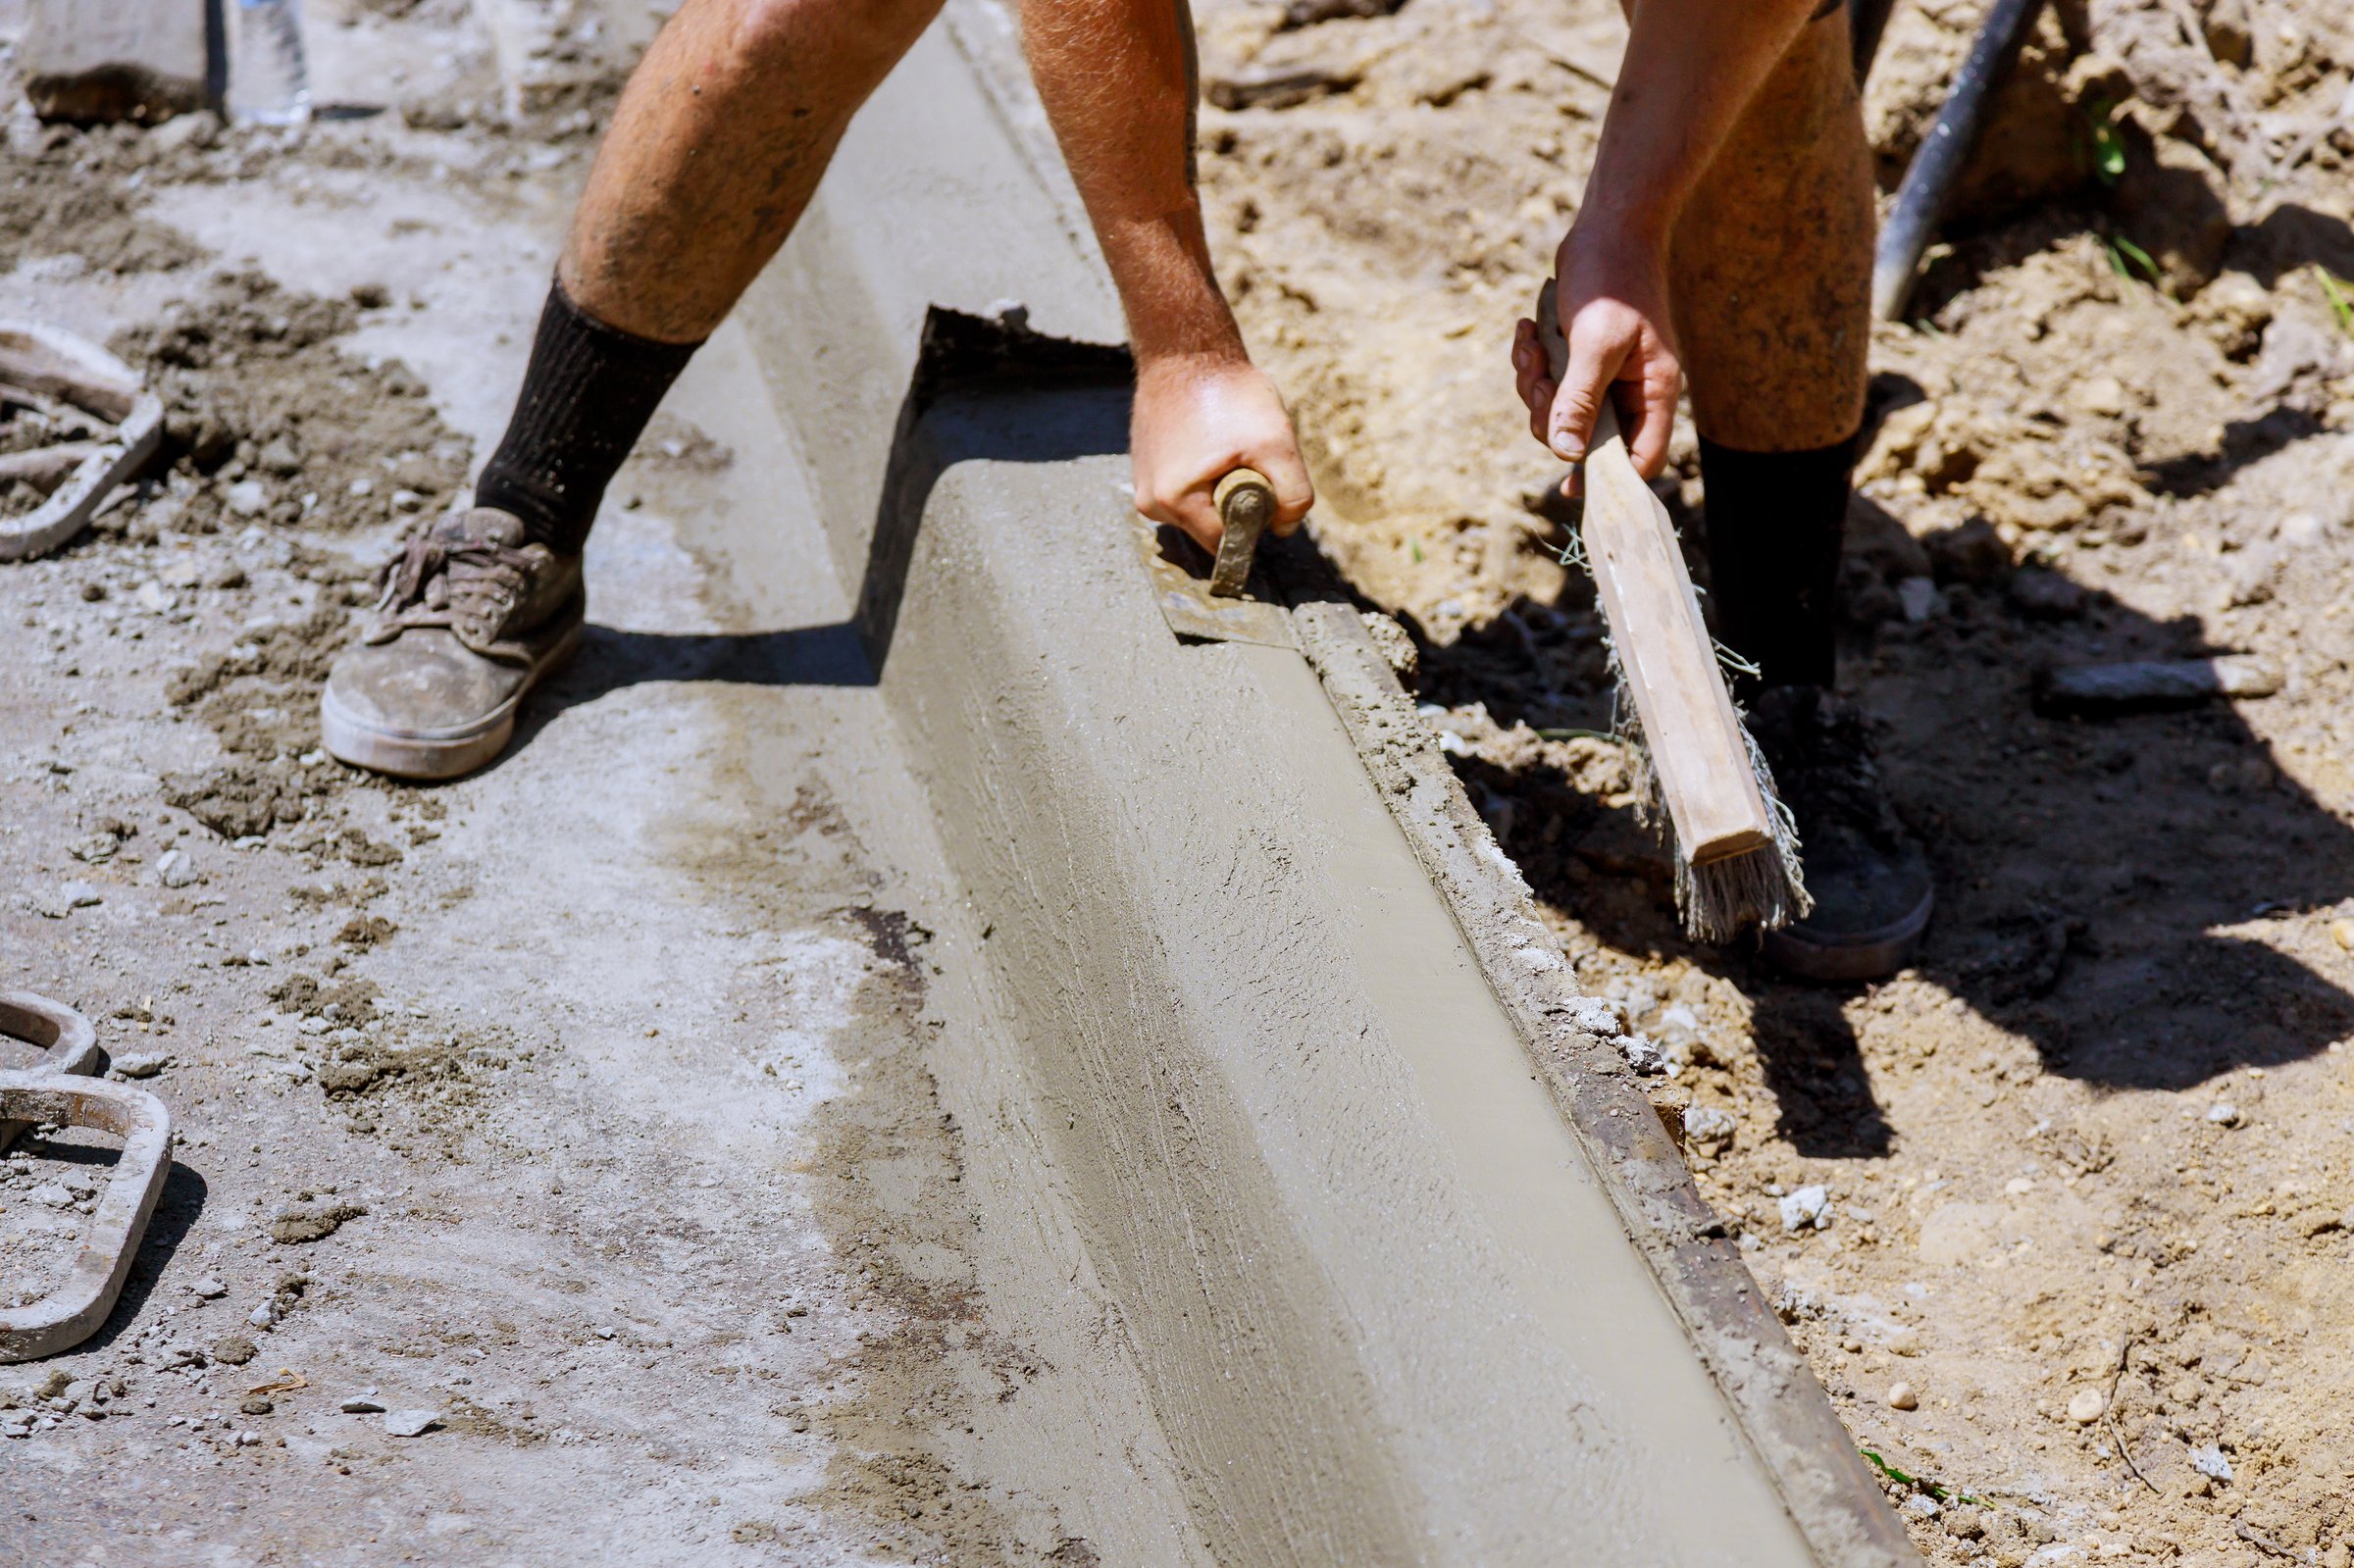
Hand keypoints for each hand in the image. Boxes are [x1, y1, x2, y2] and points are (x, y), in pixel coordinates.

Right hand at [1131, 352, 1313, 553]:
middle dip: (1234, 504)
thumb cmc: (1228, 393)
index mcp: (1173, 501)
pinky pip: (1183, 491)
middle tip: (1242, 459)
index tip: (1260, 484)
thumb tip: (1284, 528)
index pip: (1224, 544)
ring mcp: (1142, 486)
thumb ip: (1293, 494)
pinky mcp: (1143, 470)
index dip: (1253, 523)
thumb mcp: (1276, 442)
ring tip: (1222, 446)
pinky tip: (1206, 442)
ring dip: (1217, 489)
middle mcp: (1149, 502)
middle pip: (1208, 530)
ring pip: (1196, 512)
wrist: (1185, 349)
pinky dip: (1201, 475)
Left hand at [1511, 229, 1681, 495]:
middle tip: (1538, 378)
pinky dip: (1532, 362)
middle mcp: (1631, 390)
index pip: (1640, 458)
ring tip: (1531, 343)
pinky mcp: (1580, 359)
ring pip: (1558, 412)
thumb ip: (1580, 399)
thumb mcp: (1595, 342)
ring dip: (1534, 384)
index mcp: (1653, 392)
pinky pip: (1548, 383)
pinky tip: (1527, 331)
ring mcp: (1605, 376)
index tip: (1567, 488)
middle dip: (1549, 415)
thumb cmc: (1613, 278)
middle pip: (1586, 440)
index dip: (1606, 479)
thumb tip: (1567, 455)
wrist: (1608, 225)